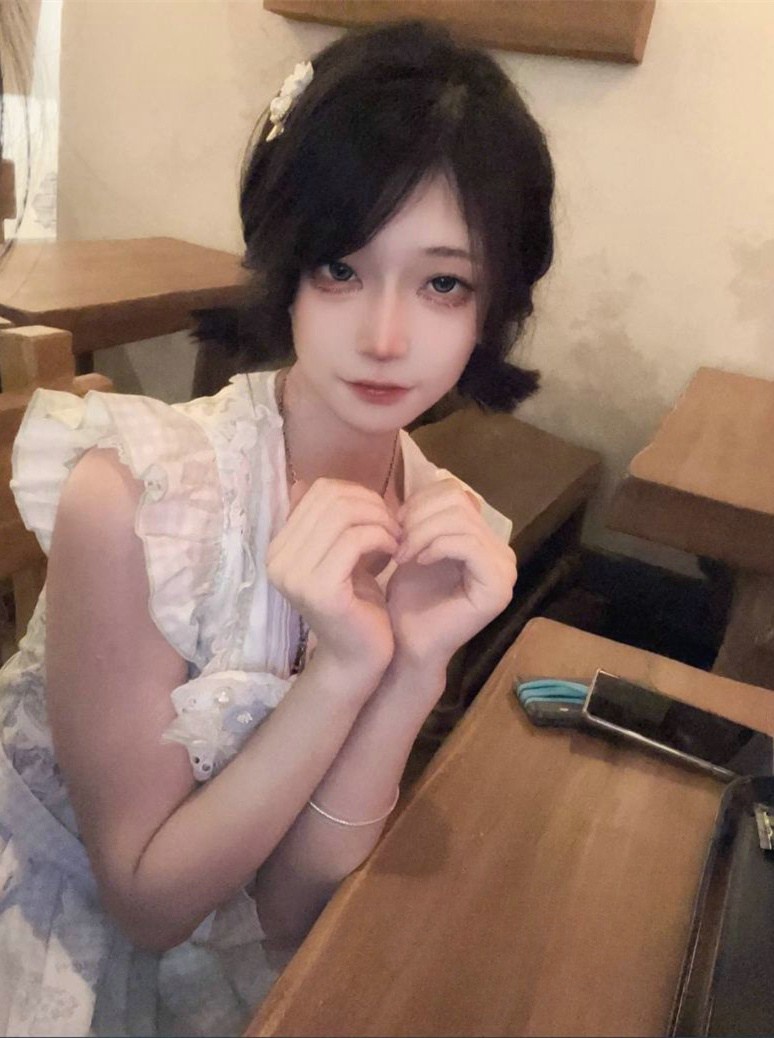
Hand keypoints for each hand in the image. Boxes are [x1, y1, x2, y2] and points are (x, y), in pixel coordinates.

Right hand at [266, 478, 400, 683]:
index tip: (380, 516)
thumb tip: (308, 481)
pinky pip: (355, 540)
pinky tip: (394, 552)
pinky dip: (381, 538)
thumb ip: (328, 521)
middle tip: (394, 525)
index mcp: (279, 547)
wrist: (359, 657)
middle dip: (371, 504)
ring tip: (396, 539)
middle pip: (331, 497)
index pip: (318, 490)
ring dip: (380, 521)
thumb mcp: (340, 554)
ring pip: (344, 515)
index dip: (357, 493)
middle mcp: (277, 558)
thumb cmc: (356, 604)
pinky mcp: (319, 588)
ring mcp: (294, 574)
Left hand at [386, 479, 516, 668]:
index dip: (421, 500)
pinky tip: (418, 561)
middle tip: (397, 540)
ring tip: (402, 553)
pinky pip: (468, 544)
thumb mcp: (415, 544)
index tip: (395, 523)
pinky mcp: (498, 586)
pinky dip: (437, 546)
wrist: (407, 642)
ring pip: (461, 521)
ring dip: (422, 533)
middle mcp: (501, 551)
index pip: (455, 492)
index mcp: (483, 538)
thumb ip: (428, 514)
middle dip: (420, 516)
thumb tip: (432, 476)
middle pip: (459, 501)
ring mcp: (505, 569)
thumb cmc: (408, 598)